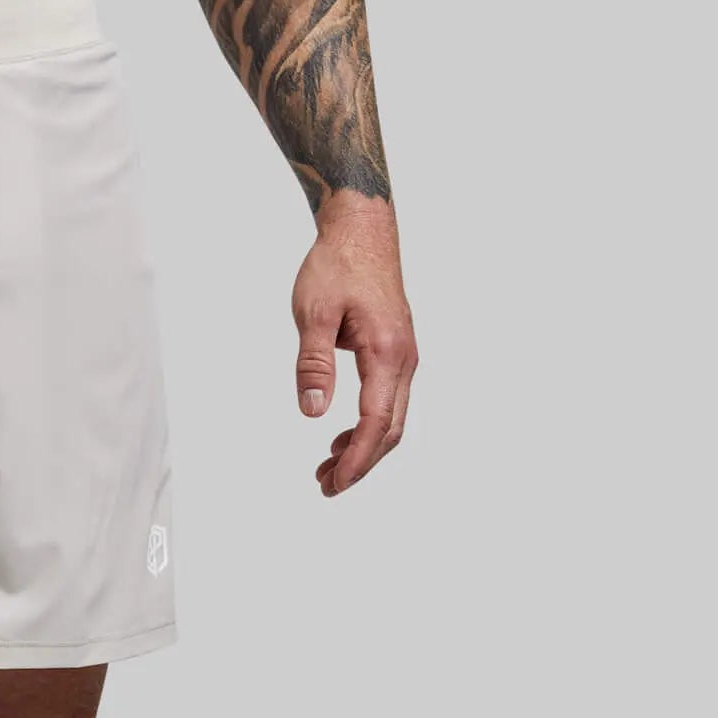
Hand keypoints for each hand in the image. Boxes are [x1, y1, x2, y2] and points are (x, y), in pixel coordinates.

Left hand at [292, 198, 417, 496]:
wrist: (363, 230)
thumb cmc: (336, 266)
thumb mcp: (313, 313)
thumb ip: (313, 364)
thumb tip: (314, 411)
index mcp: (386, 352)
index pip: (376, 422)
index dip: (355, 459)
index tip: (332, 483)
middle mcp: (404, 358)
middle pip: (390, 429)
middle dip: (360, 464)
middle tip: (325, 487)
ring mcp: (404, 356)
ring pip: (391, 418)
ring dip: (363, 448)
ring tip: (326, 470)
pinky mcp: (395, 352)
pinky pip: (388, 401)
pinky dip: (368, 427)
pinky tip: (341, 439)